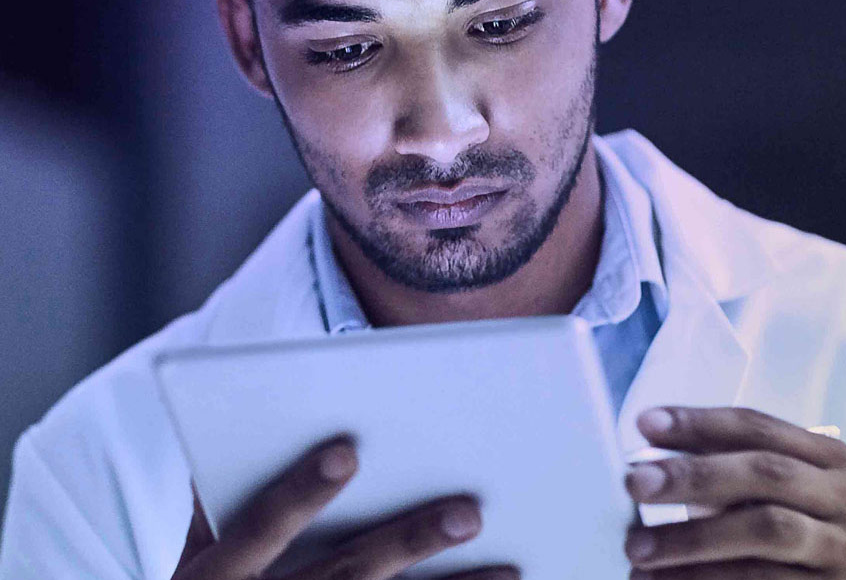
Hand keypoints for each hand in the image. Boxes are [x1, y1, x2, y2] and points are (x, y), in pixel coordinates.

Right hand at [172, 436, 518, 579]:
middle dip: (410, 544)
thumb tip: (256, 421)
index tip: (347, 448)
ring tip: (511, 571)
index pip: (262, 527)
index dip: (302, 490)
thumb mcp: (192, 561)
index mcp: (216, 577)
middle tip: (472, 511)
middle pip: (346, 578)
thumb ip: (220, 502)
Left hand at [623, 407, 845, 577]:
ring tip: (637, 548)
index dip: (698, 422)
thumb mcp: (756, 495)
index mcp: (829, 457)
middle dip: (693, 475)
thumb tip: (645, 460)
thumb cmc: (775, 538)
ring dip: (692, 538)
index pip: (756, 426)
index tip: (644, 424)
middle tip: (635, 483)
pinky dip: (707, 579)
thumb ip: (718, 471)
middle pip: (764, 473)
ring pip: (765, 529)